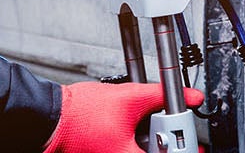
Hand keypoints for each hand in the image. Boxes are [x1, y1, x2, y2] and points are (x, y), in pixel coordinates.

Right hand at [44, 82, 203, 152]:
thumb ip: (162, 97)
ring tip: (144, 126)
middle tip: (169, 131)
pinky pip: (127, 150)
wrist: (49, 116)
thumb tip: (190, 97)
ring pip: (142, 152)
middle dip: (165, 143)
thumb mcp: (129, 97)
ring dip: (150, 142)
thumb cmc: (79, 114)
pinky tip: (130, 128)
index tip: (195, 146)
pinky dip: (134, 142)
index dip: (186, 150)